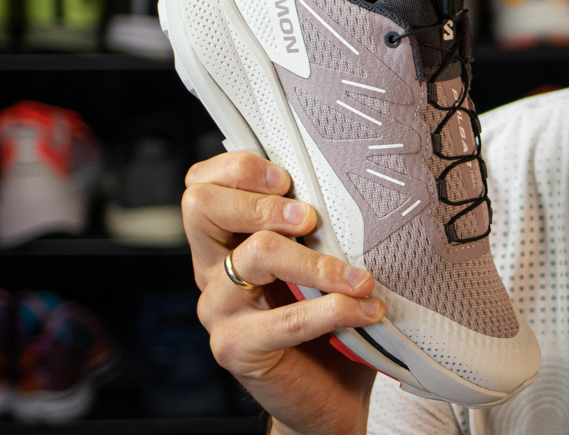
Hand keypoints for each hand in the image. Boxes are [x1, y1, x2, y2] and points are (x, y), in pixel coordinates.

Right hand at [185, 151, 386, 434]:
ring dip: (317, 260)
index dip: (238, 169)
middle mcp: (212, 271)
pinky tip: (367, 311)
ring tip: (360, 277)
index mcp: (226, 243)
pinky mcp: (235, 348)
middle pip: (202, 206)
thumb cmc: (329, 324)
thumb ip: (319, 229)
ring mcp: (218, 310)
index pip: (201, 185)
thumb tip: (356, 184)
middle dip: (261, 202)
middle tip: (311, 219)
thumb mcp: (321, 264)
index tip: (288, 177)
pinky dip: (334, 309)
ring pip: (255, 255)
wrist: (327, 398)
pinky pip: (286, 318)